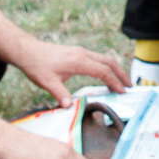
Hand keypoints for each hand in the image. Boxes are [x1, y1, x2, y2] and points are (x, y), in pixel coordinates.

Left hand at [15, 39, 130, 103]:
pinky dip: (107, 66)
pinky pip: (98, 58)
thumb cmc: (37, 66)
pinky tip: (107, 75)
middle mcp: (83, 54)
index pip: (103, 71)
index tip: (121, 92)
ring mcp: (81, 52)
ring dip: (115, 69)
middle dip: (121, 74)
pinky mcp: (78, 52)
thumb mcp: (47, 82)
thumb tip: (68, 106)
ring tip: (122, 82)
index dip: (114, 81)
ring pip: (104, 58)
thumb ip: (60, 94)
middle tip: (130, 87)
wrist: (28, 51)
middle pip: (109, 62)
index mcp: (78, 61)